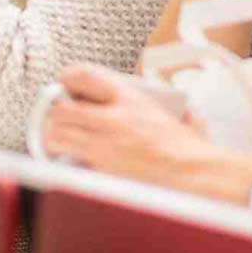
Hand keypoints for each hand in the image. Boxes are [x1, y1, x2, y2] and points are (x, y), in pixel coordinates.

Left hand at [40, 64, 245, 197]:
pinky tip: (70, 163)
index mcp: (130, 99)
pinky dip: (67, 163)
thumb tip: (177, 108)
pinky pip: (71, 163)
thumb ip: (169, 106)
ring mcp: (106, 147)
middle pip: (62, 108)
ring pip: (59, 135)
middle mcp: (113, 119)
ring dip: (54, 137)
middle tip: (56, 117)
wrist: (198, 177)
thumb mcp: (179, 114)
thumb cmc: (192, 150)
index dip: (68, 77)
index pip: (85, 75)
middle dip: (53, 112)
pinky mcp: (103, 172)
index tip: (65, 82)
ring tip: (58, 141)